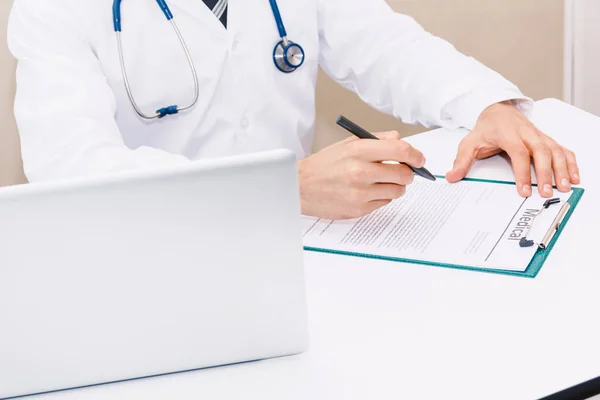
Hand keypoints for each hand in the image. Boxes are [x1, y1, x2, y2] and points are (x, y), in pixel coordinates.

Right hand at [298, 131, 425, 219]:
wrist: (301, 186)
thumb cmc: (324, 165)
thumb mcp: (348, 144)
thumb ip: (377, 140)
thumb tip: (401, 141)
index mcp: (358, 150)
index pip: (400, 150)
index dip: (415, 155)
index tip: (419, 159)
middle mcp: (360, 171)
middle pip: (404, 173)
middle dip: (407, 172)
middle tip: (401, 171)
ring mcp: (360, 192)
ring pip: (398, 190)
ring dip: (395, 186)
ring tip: (382, 181)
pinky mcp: (359, 209)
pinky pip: (385, 202)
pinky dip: (382, 196)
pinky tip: (368, 191)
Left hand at [446, 101, 579, 196]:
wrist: (497, 109)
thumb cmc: (486, 128)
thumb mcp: (469, 143)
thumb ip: (461, 161)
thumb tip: (452, 176)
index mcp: (508, 134)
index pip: (518, 153)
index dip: (522, 172)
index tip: (524, 190)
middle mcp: (527, 133)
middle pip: (541, 151)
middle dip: (546, 172)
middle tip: (546, 192)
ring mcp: (539, 136)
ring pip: (555, 150)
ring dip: (561, 169)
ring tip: (564, 187)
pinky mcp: (546, 139)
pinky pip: (562, 149)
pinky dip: (570, 162)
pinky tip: (573, 176)